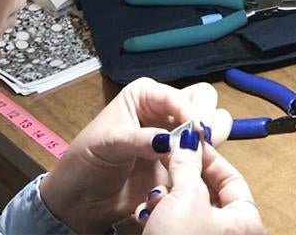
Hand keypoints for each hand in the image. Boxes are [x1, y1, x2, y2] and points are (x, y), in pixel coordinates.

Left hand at [39, 77, 231, 233]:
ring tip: (200, 156)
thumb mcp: (106, 144)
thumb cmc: (86, 162)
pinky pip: (206, 156)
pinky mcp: (182, 163)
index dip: (188, 109)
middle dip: (207, 117)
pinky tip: (197, 172)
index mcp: (144, 96)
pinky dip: (208, 161)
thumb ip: (137, 140)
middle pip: (202, 100)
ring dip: (212, 138)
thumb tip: (166, 140)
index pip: (176, 94)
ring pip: (211, 125)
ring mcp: (176, 137)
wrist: (83, 199)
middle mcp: (163, 112)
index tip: (195, 128)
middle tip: (203, 139)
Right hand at [137, 137, 263, 234]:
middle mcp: (230, 234)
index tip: (188, 140)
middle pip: (208, 191)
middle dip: (183, 176)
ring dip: (168, 196)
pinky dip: (161, 214)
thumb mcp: (186, 197)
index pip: (232, 177)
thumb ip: (187, 164)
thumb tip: (188, 139)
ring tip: (156, 196)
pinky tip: (148, 213)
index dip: (208, 156)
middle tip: (167, 160)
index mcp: (246, 223)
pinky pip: (175, 223)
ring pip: (188, 206)